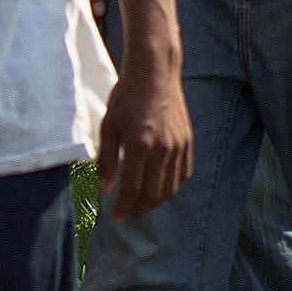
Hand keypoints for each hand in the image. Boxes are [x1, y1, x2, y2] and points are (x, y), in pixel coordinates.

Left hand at [97, 63, 192, 218]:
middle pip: (154, 193)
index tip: (114, 216)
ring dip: (155, 201)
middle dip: (138, 209)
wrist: (155, 75)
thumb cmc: (126, 98)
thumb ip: (106, 160)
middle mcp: (163, 148)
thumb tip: (103, 189)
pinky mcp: (188, 141)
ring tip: (141, 204)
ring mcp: (179, 145)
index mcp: (139, 145)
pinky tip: (159, 187)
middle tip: (126, 213)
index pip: (132, 189)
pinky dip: (172, 186)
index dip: (123, 207)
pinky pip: (183, 173)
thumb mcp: (108, 127)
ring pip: (171, 187)